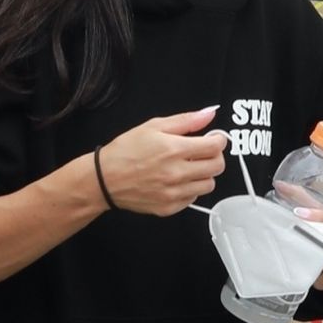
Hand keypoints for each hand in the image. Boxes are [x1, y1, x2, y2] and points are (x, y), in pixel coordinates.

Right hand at [96, 106, 226, 216]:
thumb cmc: (125, 151)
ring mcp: (174, 193)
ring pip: (209, 185)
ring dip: (204, 174)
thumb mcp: (153, 126)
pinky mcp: (169, 208)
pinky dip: (190, 189)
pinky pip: (193, 198)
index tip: (213, 139)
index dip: (218, 140)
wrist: (104, 179)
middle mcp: (177, 173)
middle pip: (217, 167)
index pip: (215, 146)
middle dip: (214, 156)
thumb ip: (185, 121)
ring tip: (188, 167)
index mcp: (174, 149)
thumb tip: (209, 114)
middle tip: (202, 152)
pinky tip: (177, 180)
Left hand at [294, 209, 322, 292]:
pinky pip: (316, 274)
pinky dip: (306, 267)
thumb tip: (285, 189)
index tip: (299, 213)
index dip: (318, 216)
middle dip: (316, 236)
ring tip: (294, 244)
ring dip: (310, 252)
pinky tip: (296, 260)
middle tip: (296, 229)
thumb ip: (311, 207)